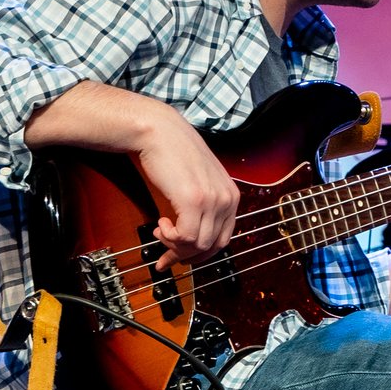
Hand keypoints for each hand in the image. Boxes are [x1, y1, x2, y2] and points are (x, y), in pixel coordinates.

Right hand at [135, 104, 239, 262]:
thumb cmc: (172, 154)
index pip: (223, 239)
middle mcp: (227, 199)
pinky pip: (186, 237)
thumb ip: (201, 209)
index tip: (181, 258)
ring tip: (161, 230)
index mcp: (231, 195)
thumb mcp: (197, 184)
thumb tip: (190, 239)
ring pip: (198, 245)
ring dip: (174, 245)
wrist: (158, 131)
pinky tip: (161, 223)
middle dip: (186, 255)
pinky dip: (170, 237)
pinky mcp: (194, 200)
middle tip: (165, 255)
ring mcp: (213, 200)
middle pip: (212, 246)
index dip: (200, 254)